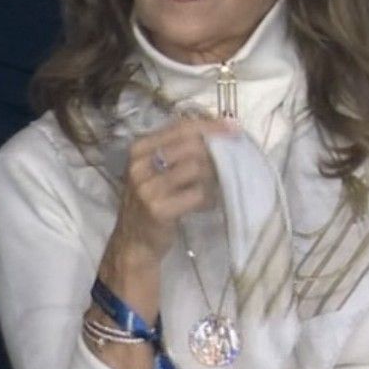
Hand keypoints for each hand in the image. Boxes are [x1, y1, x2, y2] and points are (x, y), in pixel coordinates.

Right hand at [108, 116, 237, 265]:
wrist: (133, 242)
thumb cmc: (151, 201)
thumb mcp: (156, 170)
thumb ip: (179, 150)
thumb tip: (222, 130)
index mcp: (139, 148)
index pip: (180, 127)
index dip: (210, 126)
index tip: (235, 128)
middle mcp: (139, 164)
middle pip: (191, 145)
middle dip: (214, 154)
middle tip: (225, 166)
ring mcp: (147, 187)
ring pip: (195, 168)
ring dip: (212, 179)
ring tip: (211, 189)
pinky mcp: (158, 209)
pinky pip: (196, 194)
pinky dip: (208, 198)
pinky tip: (204, 204)